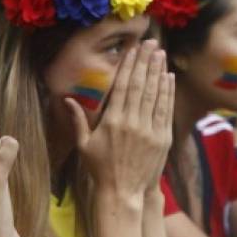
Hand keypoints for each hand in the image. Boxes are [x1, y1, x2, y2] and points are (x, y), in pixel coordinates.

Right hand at [65, 40, 174, 195]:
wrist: (123, 193)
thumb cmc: (100, 169)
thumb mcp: (84, 145)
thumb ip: (78, 120)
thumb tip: (67, 99)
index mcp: (112, 122)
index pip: (123, 87)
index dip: (129, 66)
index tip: (134, 50)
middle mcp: (132, 123)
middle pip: (141, 86)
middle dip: (146, 62)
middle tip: (151, 43)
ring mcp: (149, 131)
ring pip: (155, 95)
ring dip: (158, 72)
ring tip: (160, 54)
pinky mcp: (162, 139)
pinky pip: (165, 110)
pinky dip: (167, 93)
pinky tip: (168, 78)